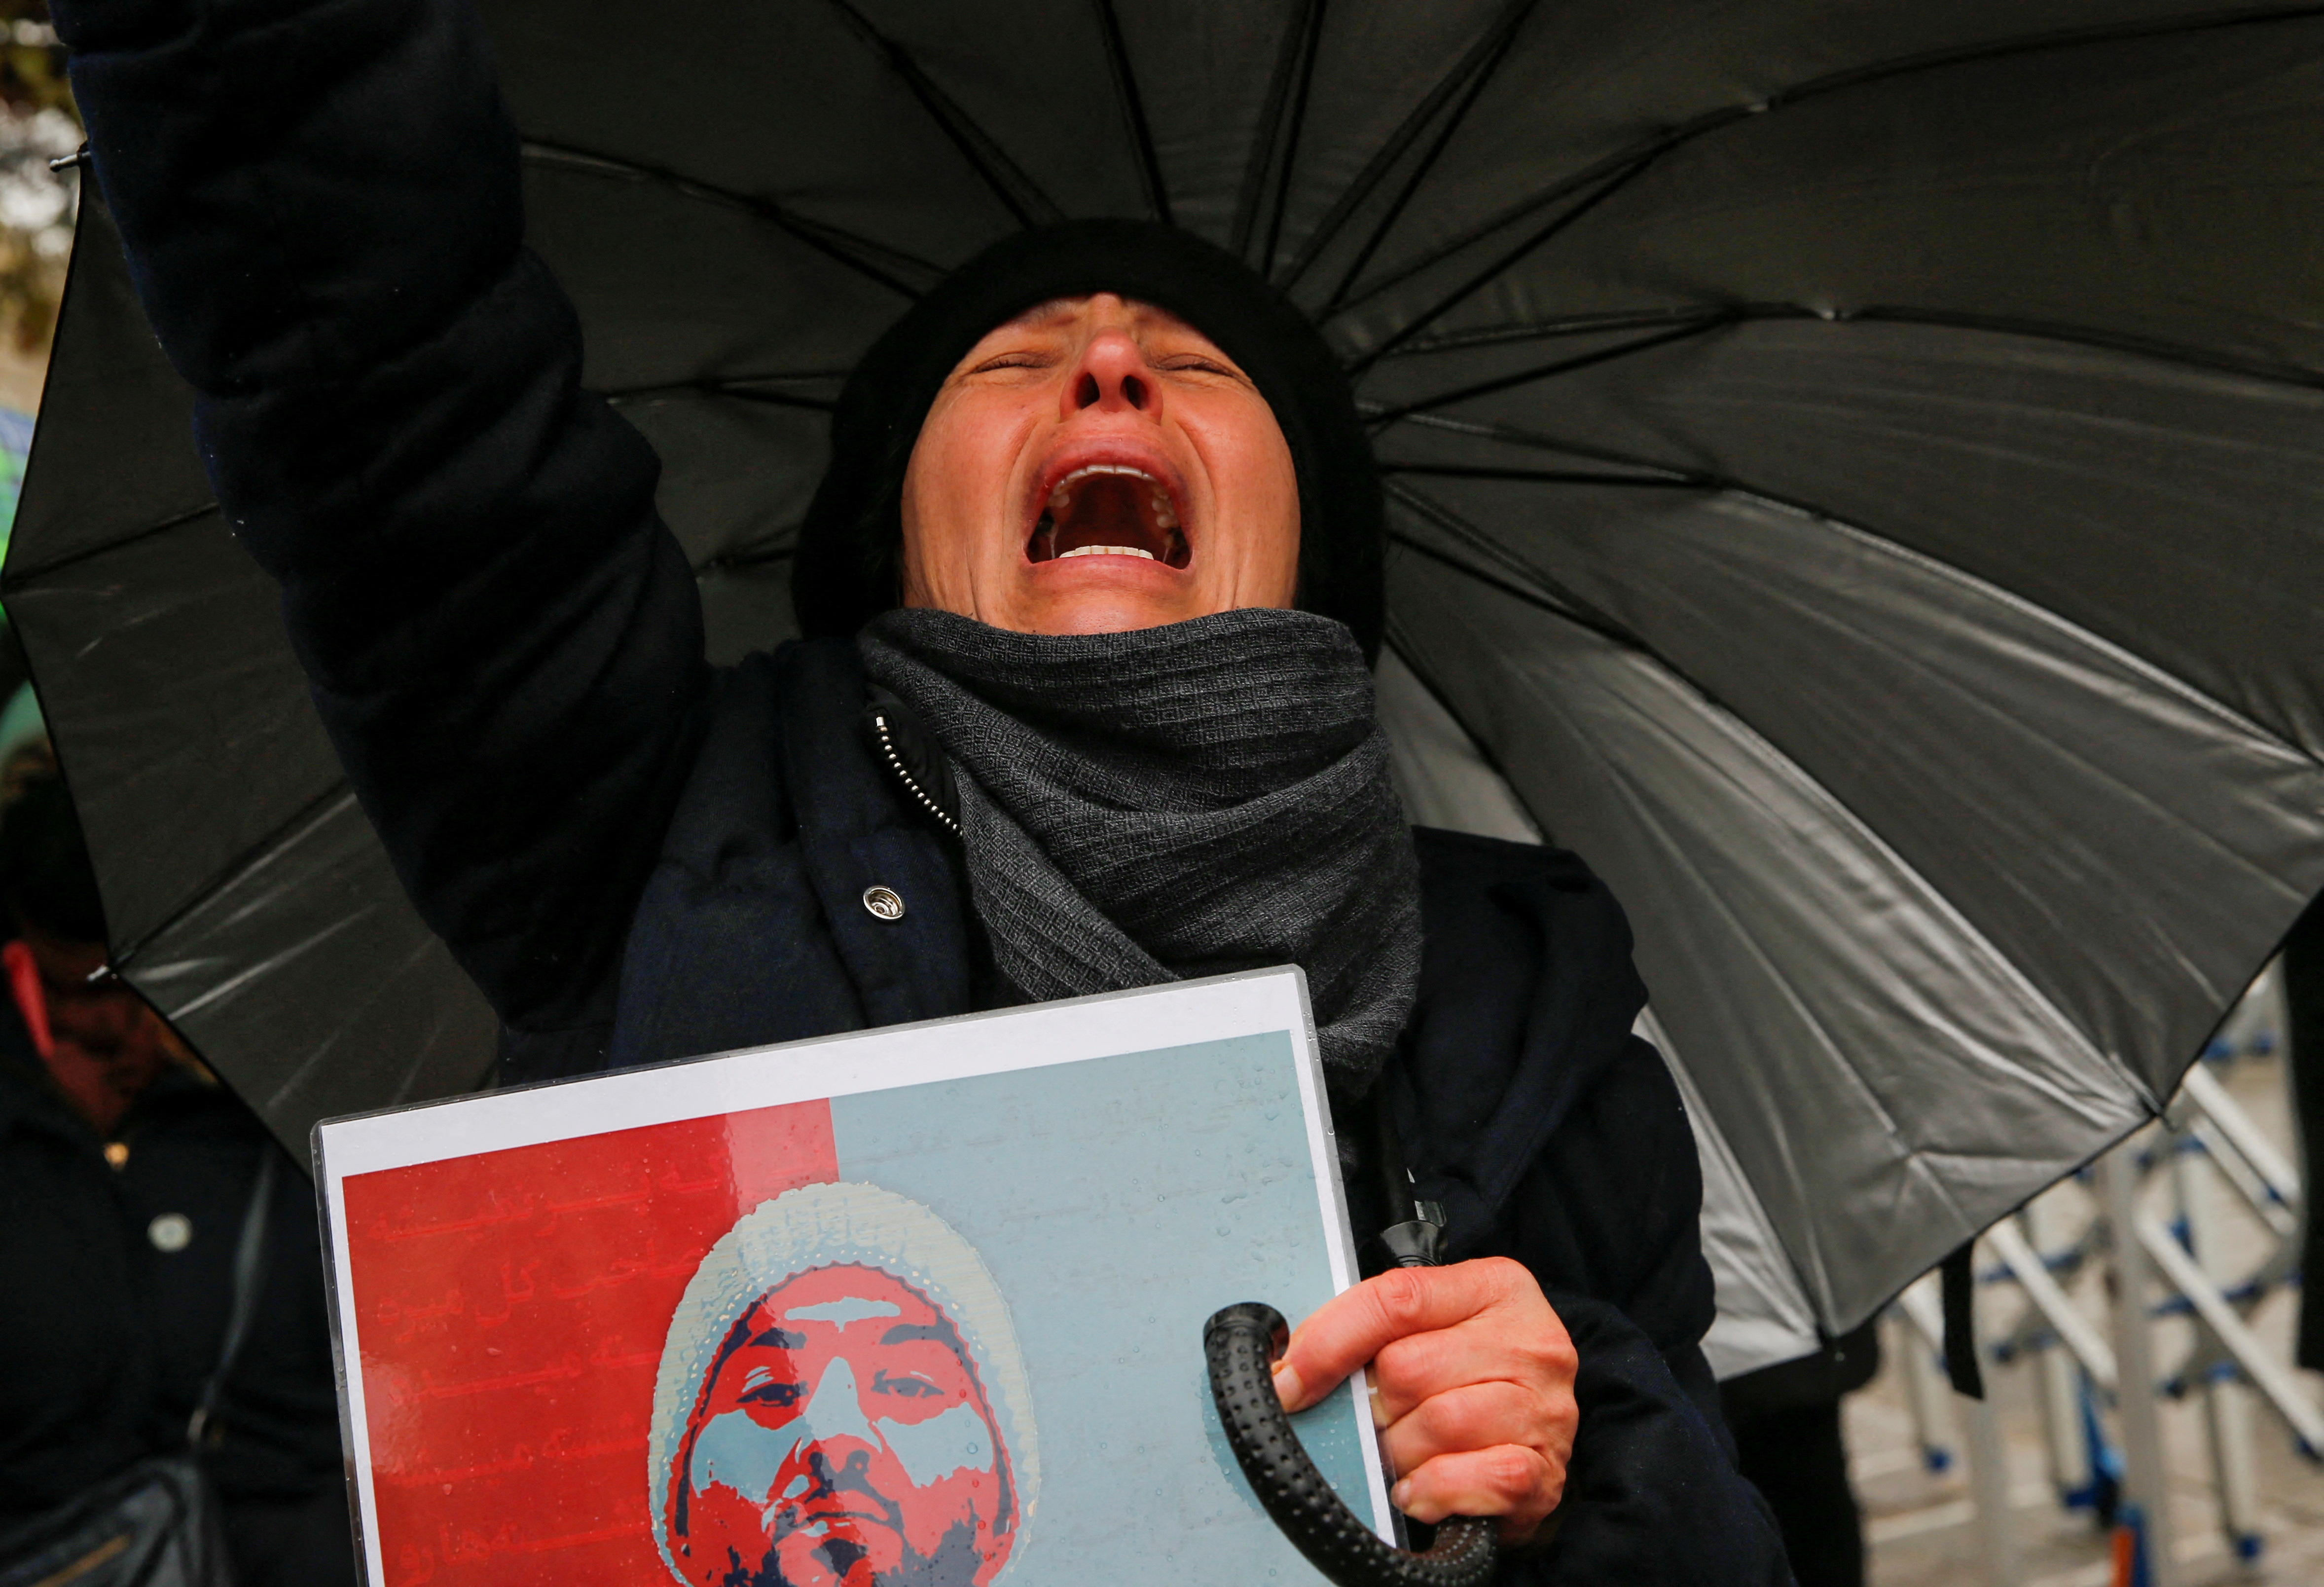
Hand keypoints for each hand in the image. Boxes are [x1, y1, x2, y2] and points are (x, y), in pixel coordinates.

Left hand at [1271, 1257, 1577, 1544]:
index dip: (1330, 1342)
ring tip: (1400, 1456)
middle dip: (1374, 1406)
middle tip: (1375, 1421)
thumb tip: (1287, 1373)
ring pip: (1439, 1423)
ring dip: (1400, 1452)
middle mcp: (1531, 1342)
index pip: (1397, 1299)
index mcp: (1496, 1287)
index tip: (1288, 1380)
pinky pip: (1474, 1478)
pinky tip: (1419, 1489)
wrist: (1530, 1452)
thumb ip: (1371, 1333)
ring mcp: (1546, 1409)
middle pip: (1409, 1367)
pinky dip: (1434, 1490)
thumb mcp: (1427, 1334)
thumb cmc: (1465, 1385)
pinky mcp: (1547, 1473)